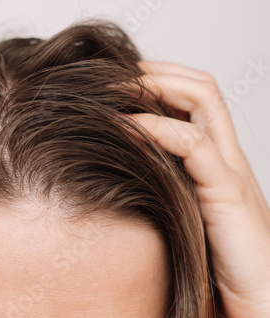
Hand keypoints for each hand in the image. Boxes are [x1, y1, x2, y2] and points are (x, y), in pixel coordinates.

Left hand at [130, 61, 269, 316]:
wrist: (258, 307)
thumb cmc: (213, 269)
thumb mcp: (179, 217)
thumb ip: (159, 189)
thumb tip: (111, 172)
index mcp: (215, 162)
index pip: (194, 99)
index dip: (157, 81)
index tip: (115, 81)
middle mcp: (227, 158)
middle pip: (200, 88)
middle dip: (155, 72)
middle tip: (111, 73)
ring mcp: (231, 172)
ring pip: (203, 102)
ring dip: (154, 87)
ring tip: (114, 89)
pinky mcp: (229, 195)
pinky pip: (193, 145)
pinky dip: (156, 129)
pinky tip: (125, 128)